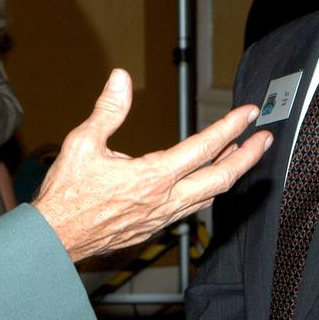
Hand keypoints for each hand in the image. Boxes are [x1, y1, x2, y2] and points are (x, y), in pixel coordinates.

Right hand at [33, 69, 272, 260]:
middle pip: (220, 178)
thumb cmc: (65, 194)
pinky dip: (207, 190)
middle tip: (265, 139)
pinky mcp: (153, 228)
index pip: (204, 148)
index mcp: (152, 177)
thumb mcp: (82, 144)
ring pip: (208, 196)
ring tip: (241, 155)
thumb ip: (108, 110)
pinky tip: (206, 181)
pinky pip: (191, 209)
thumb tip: (120, 78)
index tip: (249, 113)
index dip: (231, 128)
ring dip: (229, 173)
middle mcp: (165, 200)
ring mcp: (161, 218)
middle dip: (248, 157)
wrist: (53, 241)